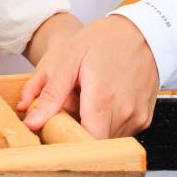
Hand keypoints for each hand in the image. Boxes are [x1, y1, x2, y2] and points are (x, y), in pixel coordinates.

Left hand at [17, 15, 158, 138]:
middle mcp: (125, 113)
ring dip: (94, 127)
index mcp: (103, 99)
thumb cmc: (105, 40)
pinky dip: (109, 122)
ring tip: (90, 101)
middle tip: (72, 107)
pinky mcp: (145, 118)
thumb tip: (31, 122)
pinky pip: (121, 131)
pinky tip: (105, 101)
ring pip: (109, 139)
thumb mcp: (69, 59)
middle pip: (95, 143)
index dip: (69, 142)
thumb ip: (50, 94)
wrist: (142, 31)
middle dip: (79, 131)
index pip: (86, 145)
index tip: (59, 130)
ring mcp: (138, 117)